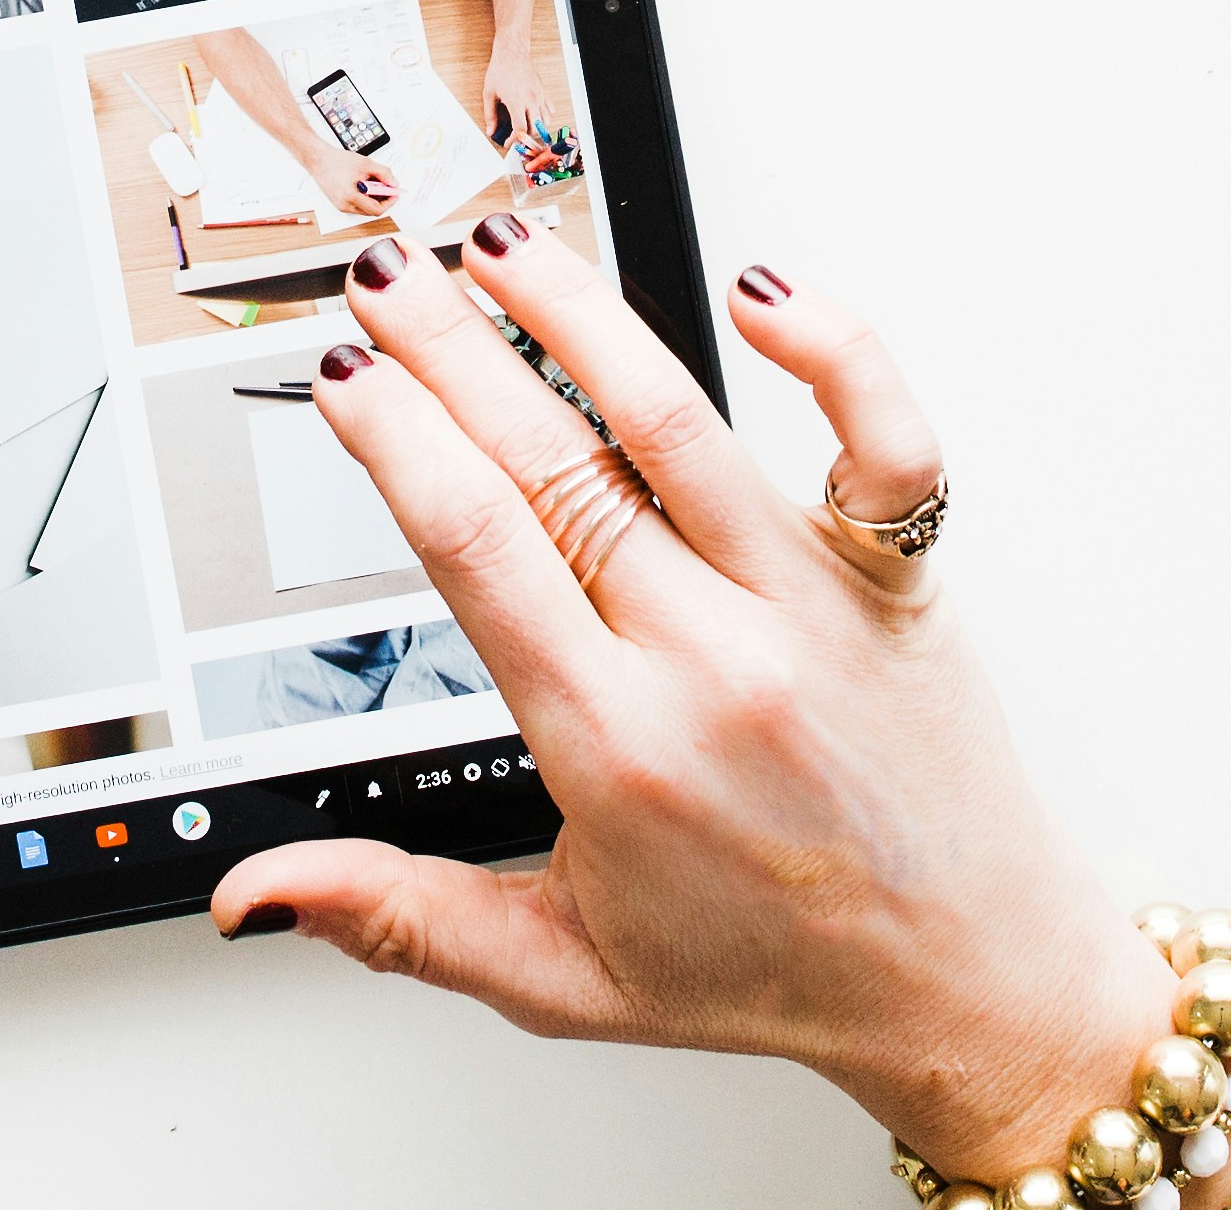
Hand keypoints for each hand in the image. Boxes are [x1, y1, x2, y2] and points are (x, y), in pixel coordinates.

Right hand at [211, 228, 1175, 1184]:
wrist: (968, 986)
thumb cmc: (778, 970)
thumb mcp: (565, 977)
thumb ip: (401, 922)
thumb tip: (262, 891)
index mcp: (615, 745)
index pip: (476, 550)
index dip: (396, 444)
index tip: (345, 379)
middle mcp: (711, 657)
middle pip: (551, 464)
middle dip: (449, 350)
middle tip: (384, 279)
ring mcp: (809, 605)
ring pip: (679, 426)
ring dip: (581, 316)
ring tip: (506, 246)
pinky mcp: (897, 578)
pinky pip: (882, 444)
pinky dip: (836, 353)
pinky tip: (763, 289)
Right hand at [342, 160, 408, 217]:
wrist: (318, 159)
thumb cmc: (336, 161)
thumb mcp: (365, 164)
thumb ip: (383, 173)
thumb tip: (394, 183)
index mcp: (350, 197)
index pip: (377, 209)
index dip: (389, 202)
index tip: (395, 193)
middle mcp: (345, 206)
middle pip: (371, 210)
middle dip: (382, 199)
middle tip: (387, 185)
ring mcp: (341, 206)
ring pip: (364, 208)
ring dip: (373, 197)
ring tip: (374, 181)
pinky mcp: (339, 202)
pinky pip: (357, 204)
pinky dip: (364, 196)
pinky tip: (365, 183)